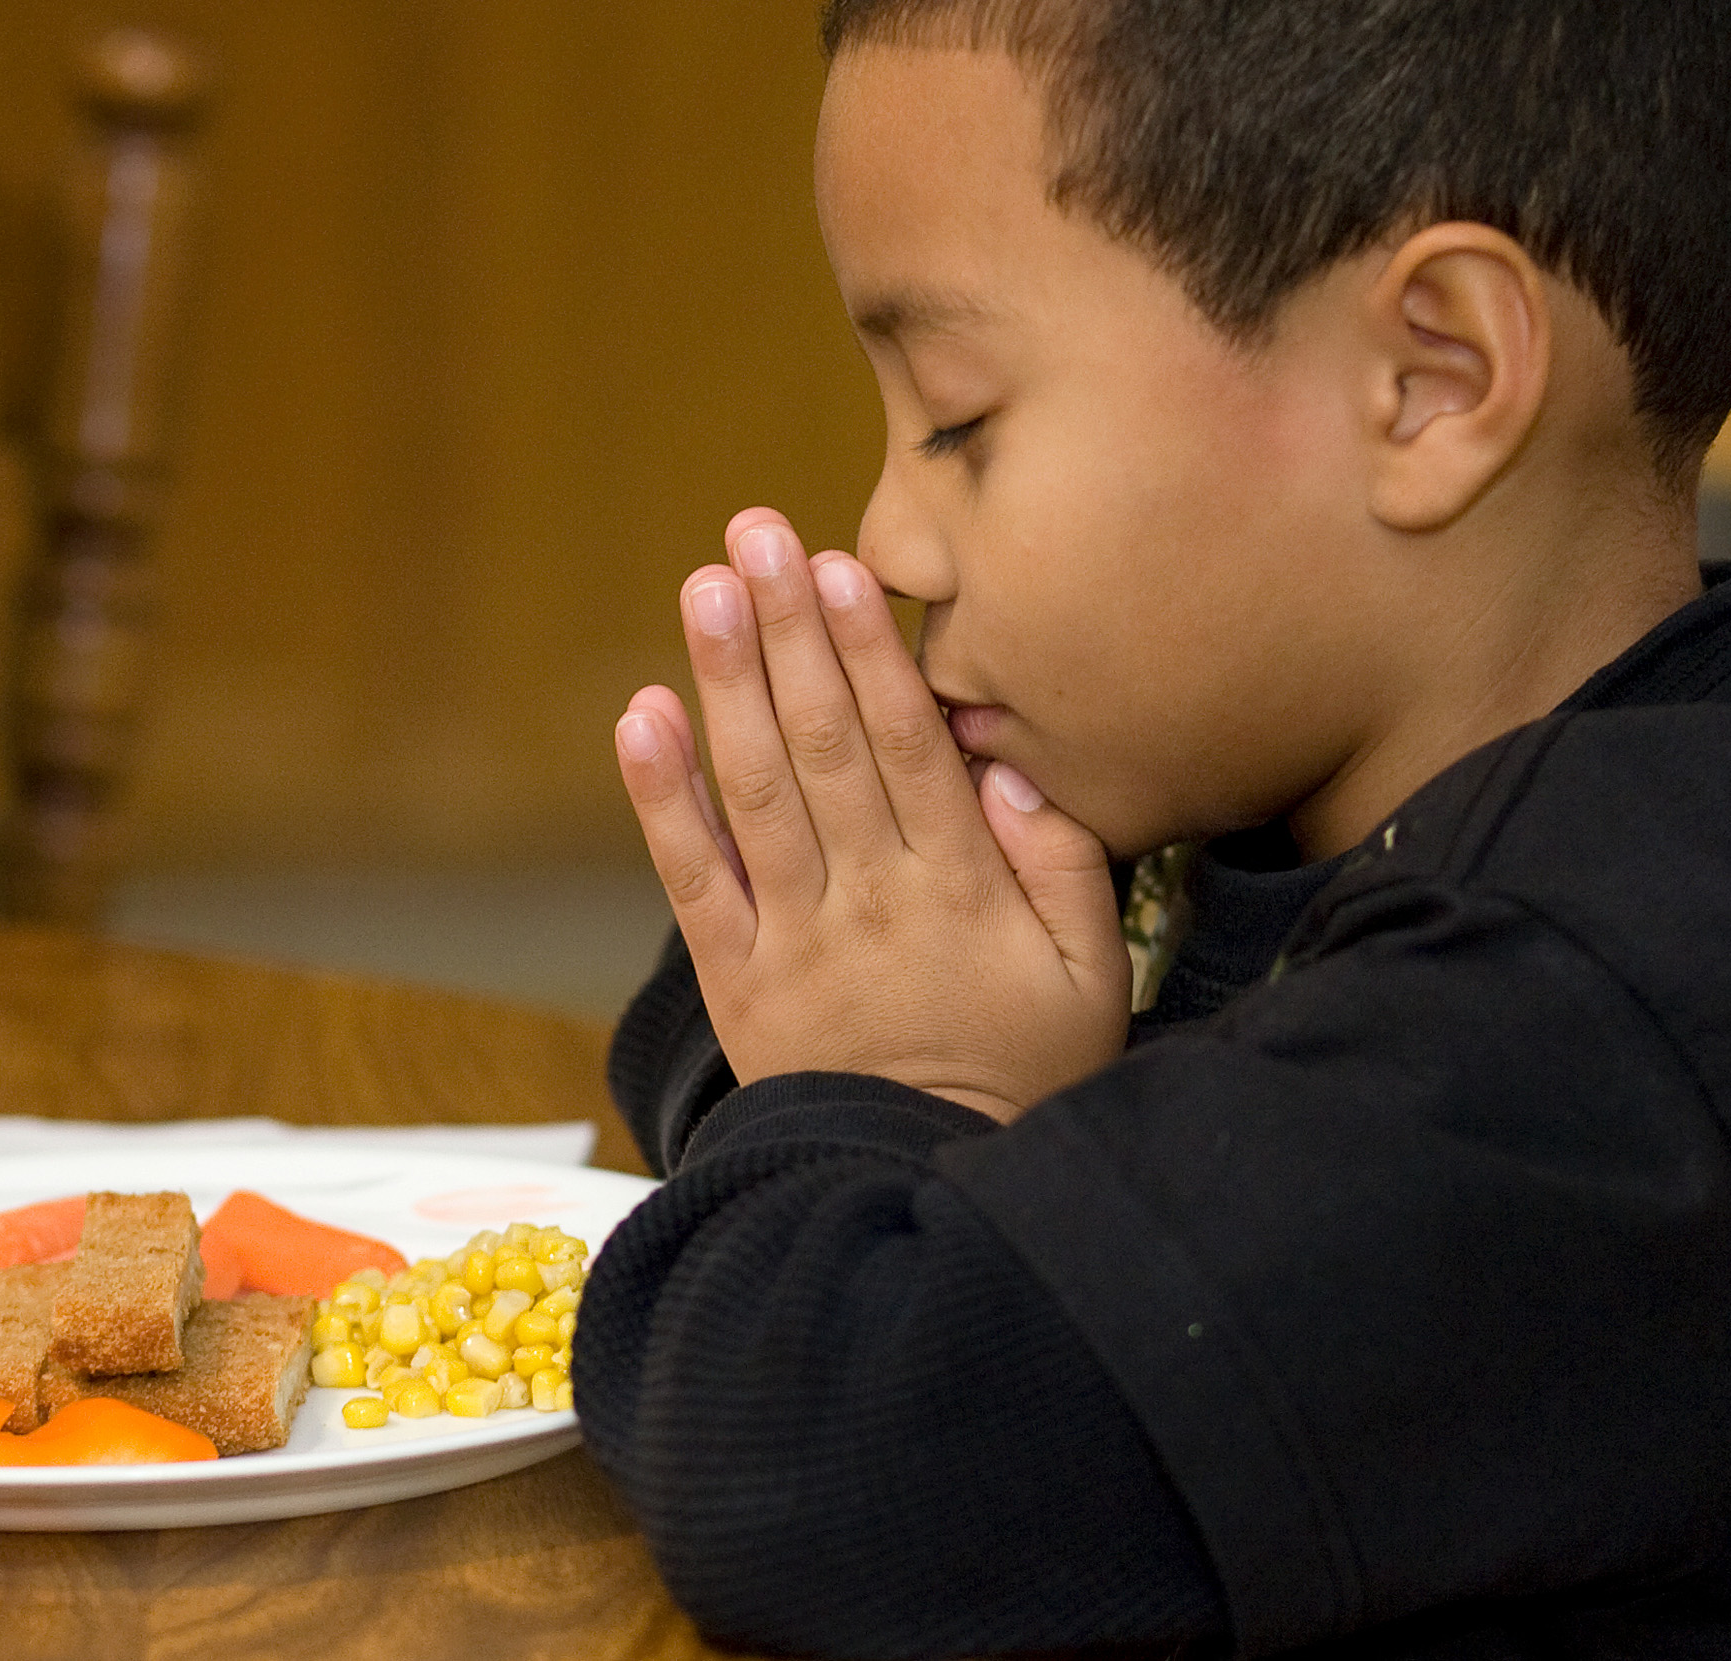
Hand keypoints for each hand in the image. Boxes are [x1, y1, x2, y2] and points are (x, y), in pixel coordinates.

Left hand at [613, 507, 1131, 1120]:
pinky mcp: (736, 977)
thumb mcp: (1089, 981)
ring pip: (756, 791)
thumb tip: (1011, 766)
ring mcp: (794, 937)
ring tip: (705, 587)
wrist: (921, 1195)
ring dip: (727, 682)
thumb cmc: (1021, 1079)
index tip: (842, 568)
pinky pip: (693, 878)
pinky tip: (641, 715)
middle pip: (822, 744)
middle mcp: (869, 899)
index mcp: (959, 889)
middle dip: (788, 630)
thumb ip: (1065, 867)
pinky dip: (661, 798)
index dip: (870, 651)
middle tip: (756, 534)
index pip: (907, 746)